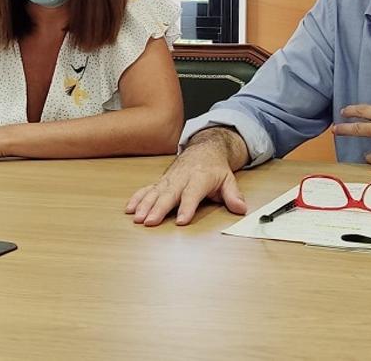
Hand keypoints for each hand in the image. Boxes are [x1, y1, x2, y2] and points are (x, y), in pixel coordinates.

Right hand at [125, 138, 247, 225]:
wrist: (204, 148)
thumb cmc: (215, 168)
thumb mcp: (229, 179)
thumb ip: (233, 195)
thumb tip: (241, 208)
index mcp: (199, 178)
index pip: (192, 194)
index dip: (187, 207)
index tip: (181, 220)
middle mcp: (181, 178)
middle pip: (169, 194)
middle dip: (158, 208)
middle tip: (150, 222)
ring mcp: (169, 179)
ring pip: (155, 192)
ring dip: (144, 205)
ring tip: (137, 218)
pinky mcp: (161, 181)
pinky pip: (147, 189)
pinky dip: (137, 198)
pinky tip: (129, 209)